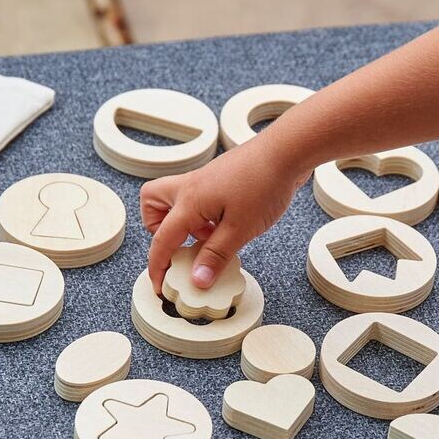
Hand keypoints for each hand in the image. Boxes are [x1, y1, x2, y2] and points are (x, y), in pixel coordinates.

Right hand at [140, 140, 307, 293]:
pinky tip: (225, 225)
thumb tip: (197, 280)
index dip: (158, 267)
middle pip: (152, 204)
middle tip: (179, 247)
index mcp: (188, 202)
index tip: (160, 287)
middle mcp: (190, 187)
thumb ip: (216, 256)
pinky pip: (197, 198)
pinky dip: (202, 215)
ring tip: (208, 238)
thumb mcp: (240, 230)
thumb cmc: (264, 183)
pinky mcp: (219, 179)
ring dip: (182, 222)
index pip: (161, 240)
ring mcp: (204, 180)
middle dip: (157, 229)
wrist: (286, 152)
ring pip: (174, 199)